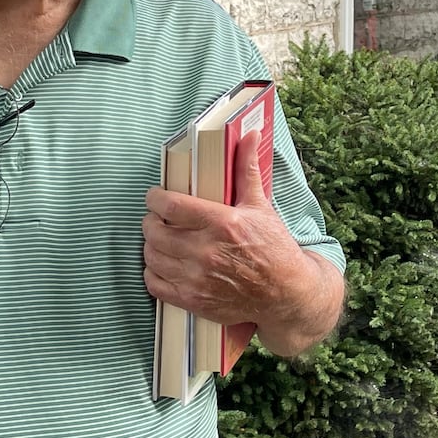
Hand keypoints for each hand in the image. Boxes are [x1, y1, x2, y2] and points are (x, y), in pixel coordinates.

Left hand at [142, 130, 305, 327]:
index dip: (155, 198)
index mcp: (222, 223)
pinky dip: (152, 273)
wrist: (286, 295)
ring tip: (159, 239)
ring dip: (150, 245)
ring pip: (152, 257)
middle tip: (156, 218)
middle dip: (150, 221)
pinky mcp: (194, 301)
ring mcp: (198, 279)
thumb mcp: (261, 206)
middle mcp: (206, 251)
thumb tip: (249, 136)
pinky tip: (162, 264)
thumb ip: (246, 171)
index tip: (155, 196)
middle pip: (155, 232)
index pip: (170, 206)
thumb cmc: (274, 248)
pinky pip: (155, 285)